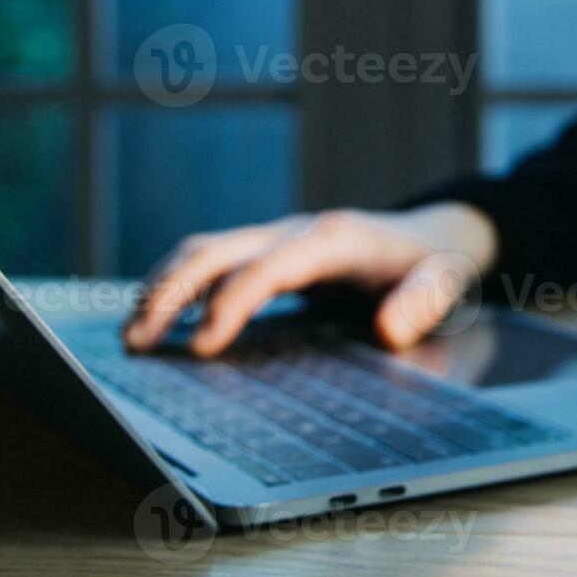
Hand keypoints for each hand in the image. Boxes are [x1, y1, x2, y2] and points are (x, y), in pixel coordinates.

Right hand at [121, 202, 497, 356]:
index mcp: (334, 240)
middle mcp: (297, 231)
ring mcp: (279, 236)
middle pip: (218, 250)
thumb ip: (422, 304)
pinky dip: (178, 283)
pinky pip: (215, 259)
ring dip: (163, 285)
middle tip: (137, 342)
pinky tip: (157, 319)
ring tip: (131, 334)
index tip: (203, 345)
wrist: (435, 234)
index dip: (231, 302)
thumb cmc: (435, 264)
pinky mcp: (270, 250)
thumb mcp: (444, 282)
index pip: (268, 268)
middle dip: (171, 292)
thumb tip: (388, 330)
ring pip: (206, 249)